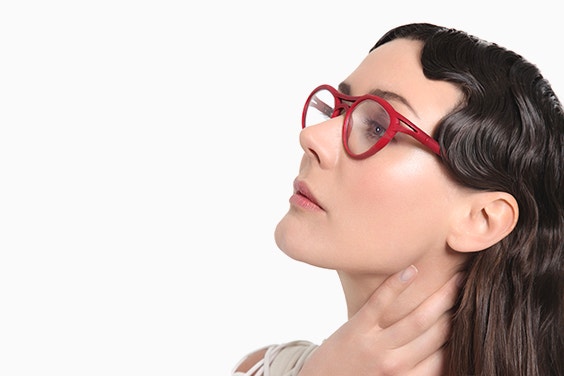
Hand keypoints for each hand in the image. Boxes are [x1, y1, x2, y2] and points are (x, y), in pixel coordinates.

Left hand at [297, 266, 460, 375]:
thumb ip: (419, 368)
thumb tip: (446, 351)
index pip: (447, 353)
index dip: (463, 330)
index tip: (476, 310)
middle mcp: (396, 365)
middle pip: (439, 334)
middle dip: (458, 310)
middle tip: (473, 287)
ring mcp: (376, 345)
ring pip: (418, 319)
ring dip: (442, 297)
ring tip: (458, 278)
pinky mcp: (357, 328)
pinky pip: (381, 303)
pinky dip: (397, 285)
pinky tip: (412, 270)